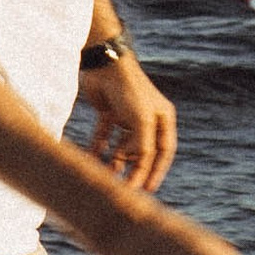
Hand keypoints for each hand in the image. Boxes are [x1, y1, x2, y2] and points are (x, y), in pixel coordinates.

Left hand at [78, 47, 177, 190]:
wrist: (104, 63)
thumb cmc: (129, 90)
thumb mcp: (141, 120)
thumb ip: (143, 146)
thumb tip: (138, 167)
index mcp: (162, 118)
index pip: (164, 151)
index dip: (157, 172)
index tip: (147, 190)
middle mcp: (147, 117)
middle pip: (142, 151)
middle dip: (133, 170)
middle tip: (124, 189)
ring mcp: (127, 115)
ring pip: (122, 146)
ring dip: (115, 161)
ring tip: (105, 176)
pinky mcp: (108, 112)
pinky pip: (105, 136)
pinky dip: (99, 148)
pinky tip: (91, 159)